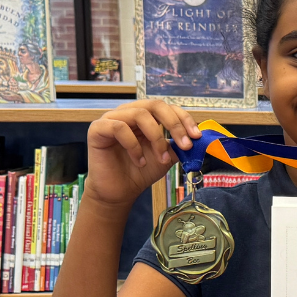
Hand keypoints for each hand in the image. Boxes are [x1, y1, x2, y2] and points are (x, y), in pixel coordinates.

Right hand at [84, 100, 200, 208]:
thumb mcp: (167, 156)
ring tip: (161, 158)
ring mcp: (111, 119)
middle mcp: (128, 113)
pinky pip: (119, 127)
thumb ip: (179, 144)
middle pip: (155, 104)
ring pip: (139, 114)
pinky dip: (134, 145)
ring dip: (156, 138)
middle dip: (174, 124)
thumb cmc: (141, 171)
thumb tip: (199, 138)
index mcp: (144, 116)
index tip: (196, 136)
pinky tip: (140, 161)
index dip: (184, 118)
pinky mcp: (97, 129)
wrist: (120, 192)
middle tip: (185, 144)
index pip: (167, 107)